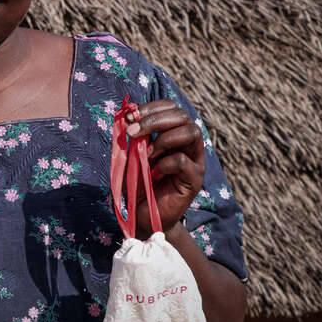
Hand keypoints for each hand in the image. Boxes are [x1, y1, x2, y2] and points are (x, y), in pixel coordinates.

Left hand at [125, 99, 204, 235]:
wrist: (143, 214)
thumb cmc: (137, 182)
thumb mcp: (131, 154)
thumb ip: (133, 136)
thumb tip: (127, 115)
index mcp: (173, 133)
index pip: (172, 108)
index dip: (152, 108)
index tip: (131, 116)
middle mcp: (188, 143)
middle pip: (183, 116)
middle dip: (154, 120)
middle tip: (132, 132)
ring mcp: (195, 160)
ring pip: (191, 132)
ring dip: (164, 138)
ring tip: (147, 153)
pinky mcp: (195, 179)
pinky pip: (184, 160)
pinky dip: (165, 163)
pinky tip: (154, 172)